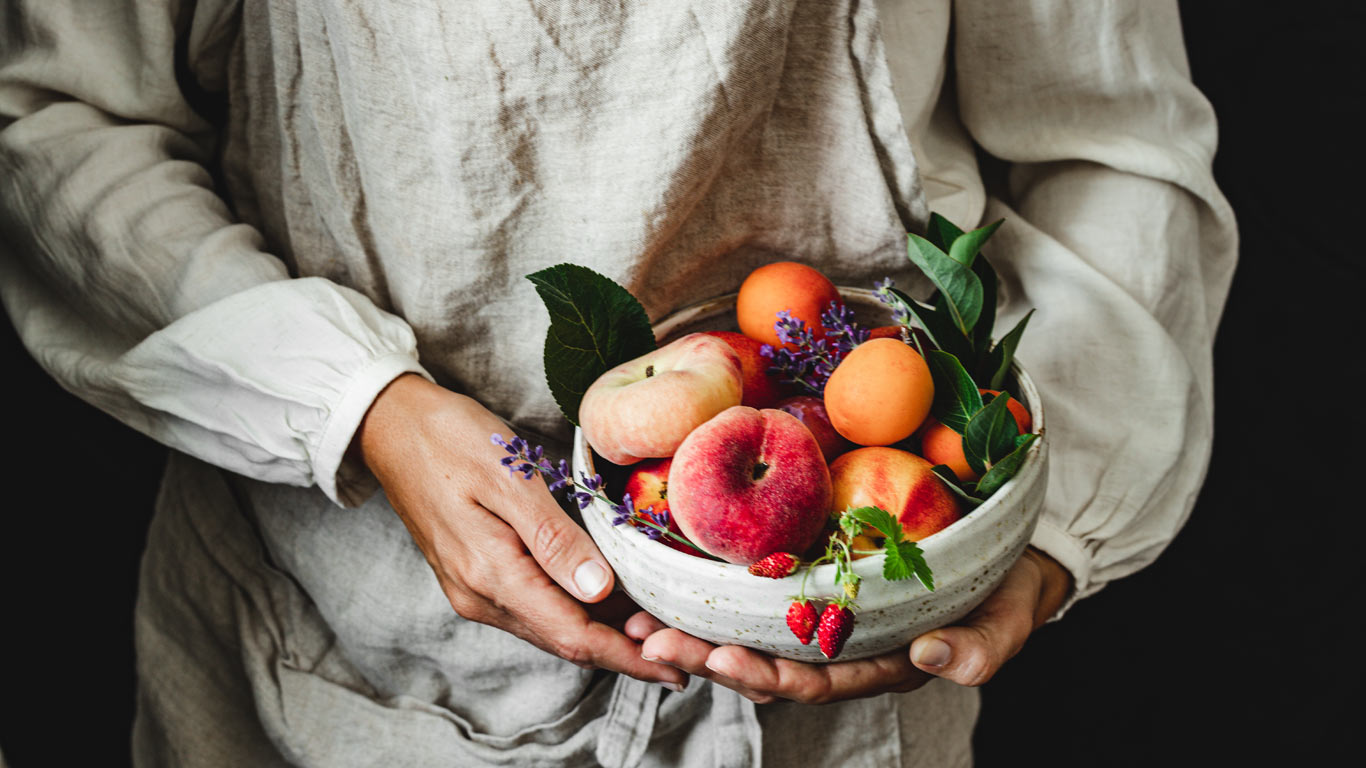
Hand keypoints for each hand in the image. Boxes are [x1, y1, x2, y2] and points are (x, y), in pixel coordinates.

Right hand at [355, 373, 687, 689]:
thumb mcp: (507, 476)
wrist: (390, 426)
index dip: (628, 656)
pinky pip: (535, 607)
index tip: (674, 667)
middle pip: (565, 640)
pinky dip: (575, 610)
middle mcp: (480, 596)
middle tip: (681, 644)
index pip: (573, 635)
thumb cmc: (449, 438)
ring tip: (655, 624)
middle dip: (624, 650)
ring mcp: (474, 590)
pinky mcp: (474, 576)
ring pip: (551, 627)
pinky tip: (608, 597)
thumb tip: (598, 590)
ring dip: (602, 632)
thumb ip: (553, 537)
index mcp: (490, 575)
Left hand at [626, 546, 1070, 702]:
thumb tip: (934, 657)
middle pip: (764, 661)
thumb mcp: (1008, 622)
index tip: (720, 660)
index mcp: (878, 664)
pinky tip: (674, 578)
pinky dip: (716, 590)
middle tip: (653, 641)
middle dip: (707, 656)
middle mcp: (841, 646)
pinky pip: (759, 591)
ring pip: (752, 631)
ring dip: (698, 630)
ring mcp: (824, 613)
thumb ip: (981, 648)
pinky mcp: (814, 575)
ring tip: (643, 620)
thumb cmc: (1009, 593)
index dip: (764, 675)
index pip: (812, 680)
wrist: (1013, 557)